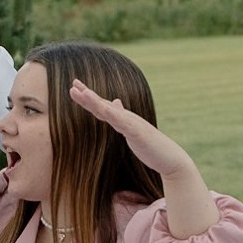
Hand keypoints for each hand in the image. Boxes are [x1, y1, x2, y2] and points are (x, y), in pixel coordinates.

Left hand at [69, 79, 198, 180]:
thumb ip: (122, 117)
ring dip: (96, 101)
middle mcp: (126, 118)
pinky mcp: (139, 133)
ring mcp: (132, 124)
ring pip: (110, 111)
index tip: (74, 87)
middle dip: (87, 95)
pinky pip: (124, 123)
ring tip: (83, 93)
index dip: (88, 97)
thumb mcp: (132, 130)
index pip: (102, 106)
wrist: (170, 158)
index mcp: (122, 120)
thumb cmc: (150, 146)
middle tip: (73, 84)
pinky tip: (104, 108)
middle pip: (103, 105)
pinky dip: (114, 114)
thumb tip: (115, 102)